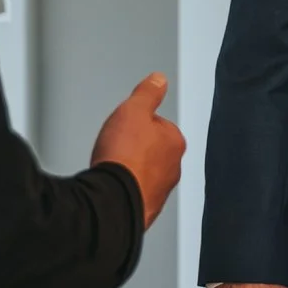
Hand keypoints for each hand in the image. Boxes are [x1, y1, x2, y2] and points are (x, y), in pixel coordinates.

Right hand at [92, 72, 185, 227]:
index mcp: (175, 142)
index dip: (136, 121)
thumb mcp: (133, 110)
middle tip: (116, 146)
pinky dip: (124, 187)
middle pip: (150, 148)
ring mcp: (160, 190)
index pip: (157, 123)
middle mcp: (173, 168)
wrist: (112, 199)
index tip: (124, 126)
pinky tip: (112, 182)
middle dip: (133, 146)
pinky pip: (134, 191)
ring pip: (142, 171)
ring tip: (112, 165)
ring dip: (129, 168)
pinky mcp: (145, 207)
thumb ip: (147, 93)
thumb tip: (159, 80)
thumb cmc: (124, 157)